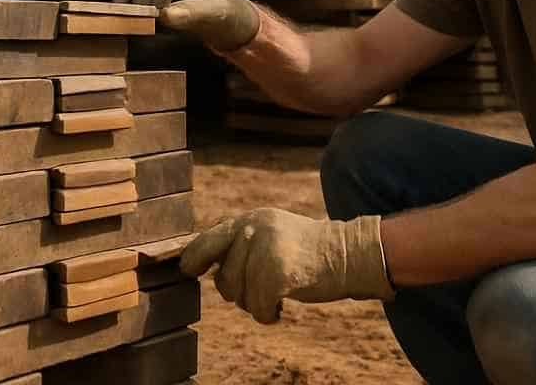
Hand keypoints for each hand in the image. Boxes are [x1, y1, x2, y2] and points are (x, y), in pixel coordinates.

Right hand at [112, 0, 259, 51]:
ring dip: (129, 6)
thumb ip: (194, 13)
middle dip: (143, 1)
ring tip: (134, 27)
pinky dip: (125, 11)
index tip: (159, 15)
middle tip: (146, 25)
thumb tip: (164, 16)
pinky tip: (126, 26)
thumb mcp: (218, 13)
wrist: (228, 24)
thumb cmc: (229, 13)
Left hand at [179, 208, 393, 322]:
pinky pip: (258, 308)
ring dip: (255, 305)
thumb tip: (201, 265)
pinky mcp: (277, 271)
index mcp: (248, 219)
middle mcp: (252, 228)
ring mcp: (264, 248)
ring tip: (276, 295)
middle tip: (259, 292)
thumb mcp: (270, 234)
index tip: (187, 270)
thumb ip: (240, 243)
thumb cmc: (307, 252)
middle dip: (236, 292)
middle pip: (222, 277)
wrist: (348, 254)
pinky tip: (281, 308)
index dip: (193, 259)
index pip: (206, 239)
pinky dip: (268, 315)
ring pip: (238, 295)